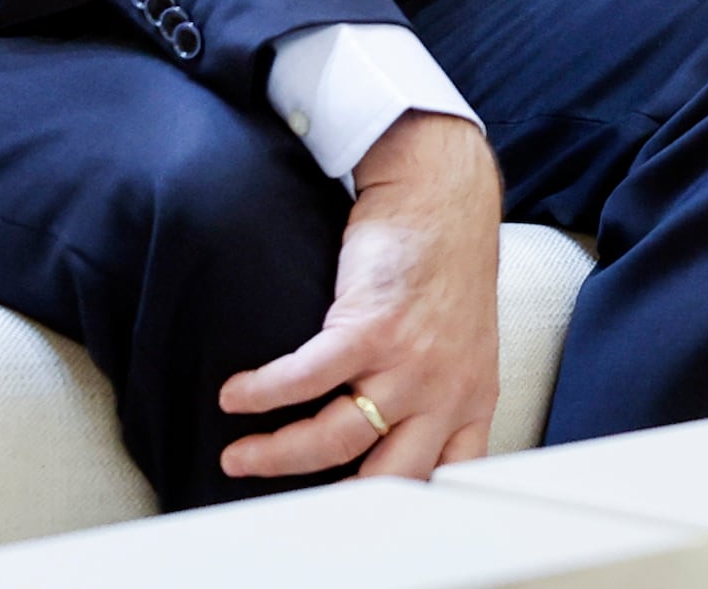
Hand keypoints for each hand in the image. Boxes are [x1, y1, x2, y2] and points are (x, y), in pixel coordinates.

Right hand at [217, 110, 498, 481]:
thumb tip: (387, 439)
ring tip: (237, 453)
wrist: (440, 190)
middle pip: (386, 475)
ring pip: (334, 438)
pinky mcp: (371, 324)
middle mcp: (446, 389)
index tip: (361, 517)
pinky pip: (305, 380)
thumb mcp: (463, 342)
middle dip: (329, 497)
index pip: (448, 474)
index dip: (406, 502)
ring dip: (275, 453)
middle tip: (282, 500)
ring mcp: (411, 360)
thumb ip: (437, 394)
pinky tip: (236, 394)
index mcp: (471, 398)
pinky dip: (263, 393)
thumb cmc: (443, 264)